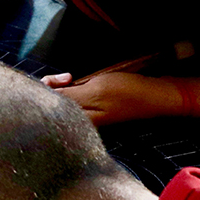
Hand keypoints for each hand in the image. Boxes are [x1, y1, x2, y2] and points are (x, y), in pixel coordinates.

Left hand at [43, 72, 183, 125]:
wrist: (157, 94)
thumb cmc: (127, 94)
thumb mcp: (93, 92)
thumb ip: (66, 96)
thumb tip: (42, 96)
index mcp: (76, 122)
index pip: (46, 109)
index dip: (44, 91)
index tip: (60, 80)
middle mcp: (77, 119)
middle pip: (49, 103)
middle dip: (52, 85)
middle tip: (68, 76)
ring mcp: (84, 112)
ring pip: (59, 97)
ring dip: (61, 83)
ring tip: (71, 76)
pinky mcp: (90, 104)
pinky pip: (71, 95)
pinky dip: (70, 85)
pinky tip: (75, 79)